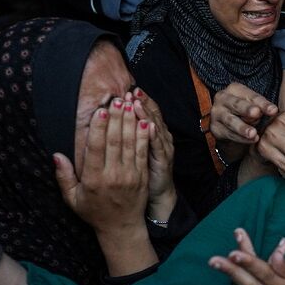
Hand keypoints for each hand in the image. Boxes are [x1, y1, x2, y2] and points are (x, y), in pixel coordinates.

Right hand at [54, 98, 149, 236]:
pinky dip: (145, 137)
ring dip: (131, 122)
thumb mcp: (73, 198)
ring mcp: (130, 175)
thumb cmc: (94, 211)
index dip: (98, 129)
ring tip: (131, 104)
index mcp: (94, 179)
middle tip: (118, 99)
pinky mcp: (142, 176)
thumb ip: (64, 177)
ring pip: (131, 144)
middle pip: (115, 141)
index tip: (100, 111)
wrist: (121, 227)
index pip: (96, 149)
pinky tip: (145, 122)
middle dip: (117, 119)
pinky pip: (143, 152)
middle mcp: (113, 175)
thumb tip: (56, 155)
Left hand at [133, 88, 175, 220]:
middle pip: (151, 116)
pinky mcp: (164, 161)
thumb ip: (132, 134)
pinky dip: (155, 136)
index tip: (129, 90)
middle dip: (142, 103)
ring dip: (146, 115)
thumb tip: (120, 118)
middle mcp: (160, 138)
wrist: (157, 193)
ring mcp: (163, 148)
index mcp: (152, 134)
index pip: (146, 113)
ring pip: (155, 128)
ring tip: (137, 103)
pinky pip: (158, 147)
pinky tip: (150, 126)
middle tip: (132, 91)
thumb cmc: (143, 171)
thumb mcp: (137, 150)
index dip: (140, 101)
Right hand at [210, 83, 277, 143]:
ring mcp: (217, 113)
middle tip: (257, 114)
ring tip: (253, 133)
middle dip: (247, 109)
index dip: (263, 103)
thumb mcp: (255, 105)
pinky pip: (229, 134)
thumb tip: (273, 110)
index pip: (251, 96)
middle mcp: (222, 98)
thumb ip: (262, 107)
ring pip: (231, 120)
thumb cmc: (247, 112)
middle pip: (237, 104)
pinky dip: (240, 138)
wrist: (231, 126)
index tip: (274, 110)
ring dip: (242, 127)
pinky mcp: (215, 128)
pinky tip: (251, 140)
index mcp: (234, 89)